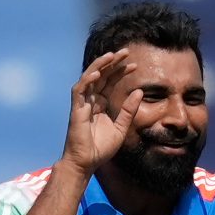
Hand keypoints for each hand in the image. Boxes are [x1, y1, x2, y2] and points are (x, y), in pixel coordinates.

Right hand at [60, 49, 143, 174]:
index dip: (121, 71)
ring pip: (89, 78)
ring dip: (99, 65)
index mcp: (100, 104)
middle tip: (126, 52)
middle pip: (101, 75)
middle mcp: (91, 100)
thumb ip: (129, 110)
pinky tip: (96, 73)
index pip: (110, 81)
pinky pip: (79, 91)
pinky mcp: (76, 110)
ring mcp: (82, 104)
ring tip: (112, 55)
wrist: (87, 162)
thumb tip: (139, 91)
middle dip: (112, 63)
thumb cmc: (101, 148)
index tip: (135, 65)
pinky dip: (86, 81)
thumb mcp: (121, 128)